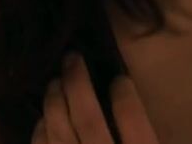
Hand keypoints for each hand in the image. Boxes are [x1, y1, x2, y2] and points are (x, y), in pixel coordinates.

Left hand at [32, 54, 159, 143]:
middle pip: (88, 120)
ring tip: (55, 81)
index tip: (119, 79)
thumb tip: (142, 108)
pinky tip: (44, 119)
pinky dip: (41, 132)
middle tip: (72, 58)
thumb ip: (150, 132)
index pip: (132, 120)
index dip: (124, 95)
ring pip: (60, 133)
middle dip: (78, 85)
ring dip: (55, 103)